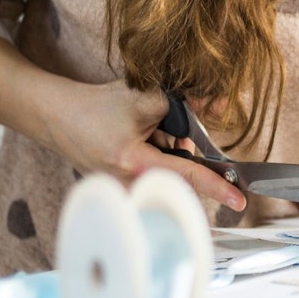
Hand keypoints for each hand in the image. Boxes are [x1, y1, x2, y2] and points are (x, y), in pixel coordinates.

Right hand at [43, 78, 245, 211]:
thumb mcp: (145, 98)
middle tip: (161, 130)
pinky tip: (135, 143)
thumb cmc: (97, 107)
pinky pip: (152, 178)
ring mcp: (123, 192)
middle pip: (180, 177)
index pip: (187, 175)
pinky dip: (153, 159)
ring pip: (167, 177)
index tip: (239, 200)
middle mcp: (129, 185)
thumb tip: (219, 106)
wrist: (59, 117)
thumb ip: (185, 103)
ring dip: (165, 153)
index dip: (216, 185)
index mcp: (135, 163)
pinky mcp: (121, 192)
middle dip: (181, 151)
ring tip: (142, 134)